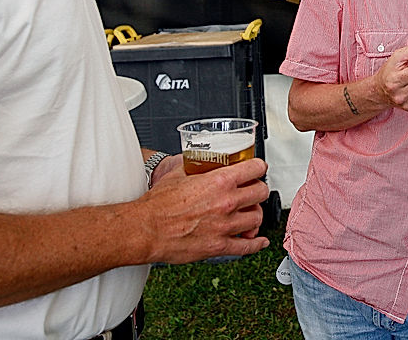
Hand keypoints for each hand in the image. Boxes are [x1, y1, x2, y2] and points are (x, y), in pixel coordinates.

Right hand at [142, 157, 270, 263]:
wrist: (146, 229)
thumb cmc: (158, 204)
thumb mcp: (179, 174)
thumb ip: (195, 167)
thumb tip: (199, 161)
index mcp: (219, 181)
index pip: (255, 168)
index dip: (258, 167)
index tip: (257, 169)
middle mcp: (227, 202)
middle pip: (261, 192)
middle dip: (258, 190)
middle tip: (253, 191)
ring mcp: (225, 226)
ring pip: (257, 218)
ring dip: (255, 215)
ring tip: (249, 214)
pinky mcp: (219, 246)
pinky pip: (247, 247)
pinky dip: (256, 243)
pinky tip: (258, 240)